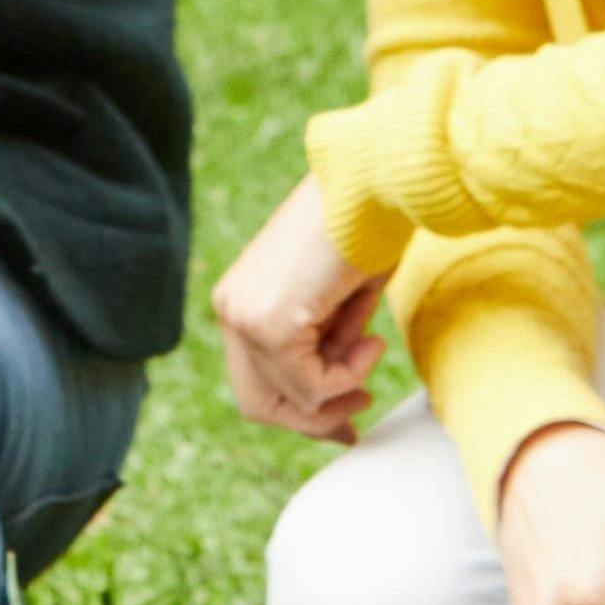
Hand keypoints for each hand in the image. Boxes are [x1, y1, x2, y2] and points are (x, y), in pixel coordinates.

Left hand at [210, 178, 384, 441]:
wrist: (373, 183)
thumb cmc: (367, 229)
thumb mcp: (338, 302)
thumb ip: (323, 346)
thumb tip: (335, 404)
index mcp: (241, 298)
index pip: (255, 381)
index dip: (299, 411)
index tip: (345, 421)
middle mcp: (231, 308)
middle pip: (257, 404)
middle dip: (313, 418)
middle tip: (358, 412)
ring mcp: (243, 317)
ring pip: (286, 400)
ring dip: (340, 387)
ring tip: (371, 347)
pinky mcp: (268, 324)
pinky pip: (310, 386)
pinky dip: (348, 375)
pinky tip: (371, 338)